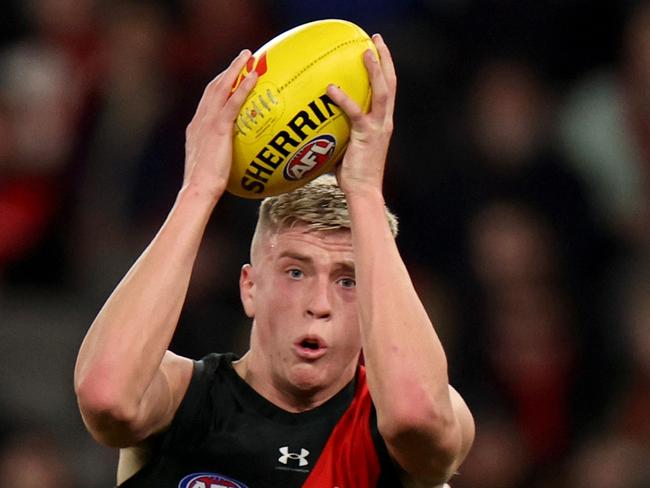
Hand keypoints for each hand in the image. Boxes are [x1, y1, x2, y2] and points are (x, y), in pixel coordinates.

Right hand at [182, 50, 257, 199]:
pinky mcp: (218, 128)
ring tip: (248, 56)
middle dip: (227, 70)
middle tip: (242, 58)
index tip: (229, 76)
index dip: (218, 85)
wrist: (198, 188)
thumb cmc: (206, 185)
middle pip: (213, 87)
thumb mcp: (213, 166)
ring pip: (221, 88)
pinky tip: (254, 77)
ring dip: (235, 69)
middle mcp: (200, 120)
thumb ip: (221, 156)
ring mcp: (208, 122)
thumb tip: (234, 162)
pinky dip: (243, 87)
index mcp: (196, 128)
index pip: (207, 100)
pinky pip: (233, 102)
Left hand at [326, 34, 395, 197]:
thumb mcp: (347, 147)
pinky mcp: (366, 136)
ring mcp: (378, 128)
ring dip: (375, 69)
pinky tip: (331, 88)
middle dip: (385, 59)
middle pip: (390, 83)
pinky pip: (355, 112)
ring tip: (366, 51)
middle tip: (375, 39)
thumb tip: (315, 122)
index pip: (387, 90)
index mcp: (383, 123)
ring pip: (382, 91)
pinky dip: (343, 99)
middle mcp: (385, 121)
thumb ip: (338, 130)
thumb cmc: (352, 175)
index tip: (377, 51)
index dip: (384, 69)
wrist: (363, 192)